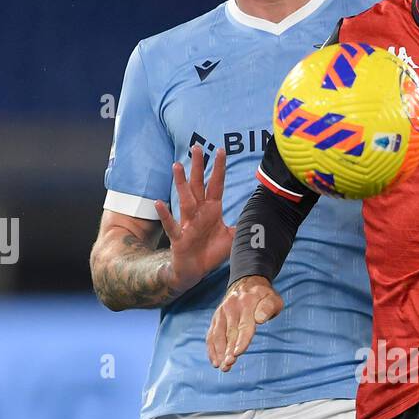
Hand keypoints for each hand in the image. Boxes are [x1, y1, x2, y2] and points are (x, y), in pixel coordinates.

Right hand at [154, 145, 234, 295]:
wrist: (195, 271)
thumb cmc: (210, 252)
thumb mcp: (232, 237)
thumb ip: (242, 225)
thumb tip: (259, 217)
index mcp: (212, 210)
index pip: (216, 185)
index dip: (218, 169)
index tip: (220, 150)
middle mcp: (199, 212)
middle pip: (198, 185)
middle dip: (197, 166)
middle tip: (196, 147)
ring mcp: (187, 223)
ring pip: (184, 199)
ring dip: (181, 183)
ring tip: (177, 165)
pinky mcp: (178, 238)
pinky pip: (171, 224)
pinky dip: (165, 214)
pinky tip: (159, 202)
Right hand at [207, 275, 283, 371]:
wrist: (246, 282)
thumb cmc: (263, 296)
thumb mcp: (273, 298)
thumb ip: (268, 307)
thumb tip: (259, 319)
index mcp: (246, 304)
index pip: (244, 326)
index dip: (241, 340)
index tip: (237, 353)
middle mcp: (231, 308)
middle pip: (229, 333)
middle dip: (228, 350)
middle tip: (228, 365)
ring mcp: (221, 313)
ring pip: (218, 335)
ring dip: (218, 352)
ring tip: (221, 367)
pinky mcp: (216, 318)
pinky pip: (211, 335)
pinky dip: (211, 348)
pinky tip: (215, 361)